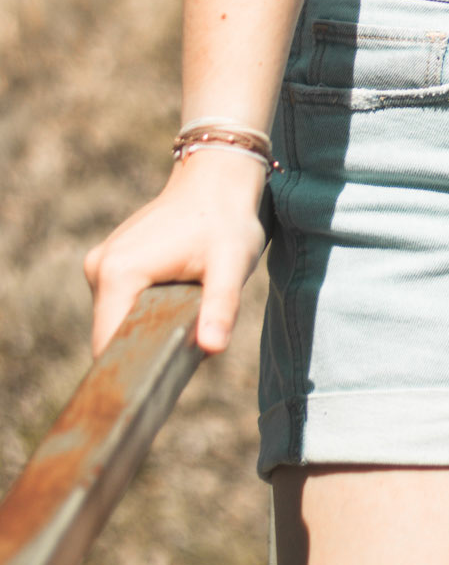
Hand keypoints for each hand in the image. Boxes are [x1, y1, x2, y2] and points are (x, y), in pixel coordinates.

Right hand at [84, 145, 268, 356]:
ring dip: (146, 330)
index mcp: (118, 272)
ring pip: (117, 321)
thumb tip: (211, 349)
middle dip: (146, 349)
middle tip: (190, 348)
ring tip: (186, 319)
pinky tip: (176, 302)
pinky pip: (121, 303)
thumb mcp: (233, 264)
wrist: (218, 176)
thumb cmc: (228, 219)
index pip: (108, 346)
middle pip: (112, 336)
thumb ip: (221, 307)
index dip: (132, 372)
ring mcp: (101, 262)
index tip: (159, 388)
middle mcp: (99, 267)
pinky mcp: (110, 261)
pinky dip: (144, 312)